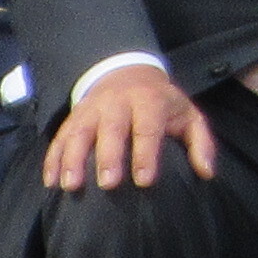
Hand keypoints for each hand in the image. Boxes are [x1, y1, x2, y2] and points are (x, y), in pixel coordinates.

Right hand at [48, 62, 206, 191]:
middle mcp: (117, 103)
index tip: (145, 180)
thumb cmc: (162, 104)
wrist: (128, 72)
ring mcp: (92, 109)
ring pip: (79, 131)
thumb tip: (206, 173)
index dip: (146, 153)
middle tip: (108, 184)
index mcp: (149, 101)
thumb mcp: (188, 115)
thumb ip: (201, 143)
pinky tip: (51, 181)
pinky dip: (53, 158)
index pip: (147, 127)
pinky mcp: (74, 117)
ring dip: (73, 158)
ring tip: (70, 185)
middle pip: (111, 128)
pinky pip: (60, 137)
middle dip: (108, 156)